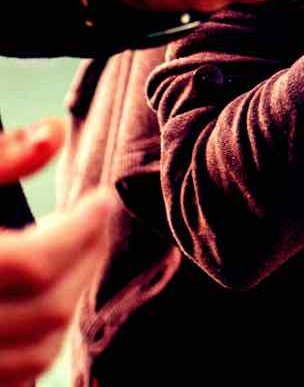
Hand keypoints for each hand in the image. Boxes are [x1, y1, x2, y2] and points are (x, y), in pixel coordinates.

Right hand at [0, 119, 116, 386]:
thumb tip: (54, 132)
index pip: (34, 261)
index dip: (81, 229)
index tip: (100, 201)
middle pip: (45, 310)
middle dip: (86, 262)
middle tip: (96, 225)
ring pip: (35, 355)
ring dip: (68, 306)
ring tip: (75, 261)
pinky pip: (12, 384)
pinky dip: (36, 351)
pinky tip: (40, 308)